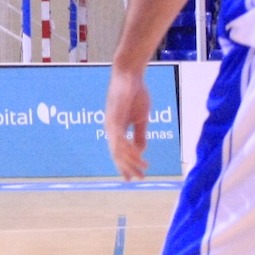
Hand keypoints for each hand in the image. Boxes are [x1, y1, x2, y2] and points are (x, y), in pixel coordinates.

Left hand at [104, 66, 150, 180]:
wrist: (130, 75)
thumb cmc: (135, 94)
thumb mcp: (140, 118)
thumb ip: (139, 135)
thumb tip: (141, 151)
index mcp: (115, 129)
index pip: (118, 152)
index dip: (125, 166)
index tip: (133, 178)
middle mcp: (110, 128)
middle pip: (116, 154)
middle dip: (128, 168)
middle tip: (139, 179)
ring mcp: (111, 123)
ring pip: (118, 149)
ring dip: (131, 161)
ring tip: (144, 169)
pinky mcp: (115, 116)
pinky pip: (120, 137)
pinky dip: (129, 148)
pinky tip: (138, 156)